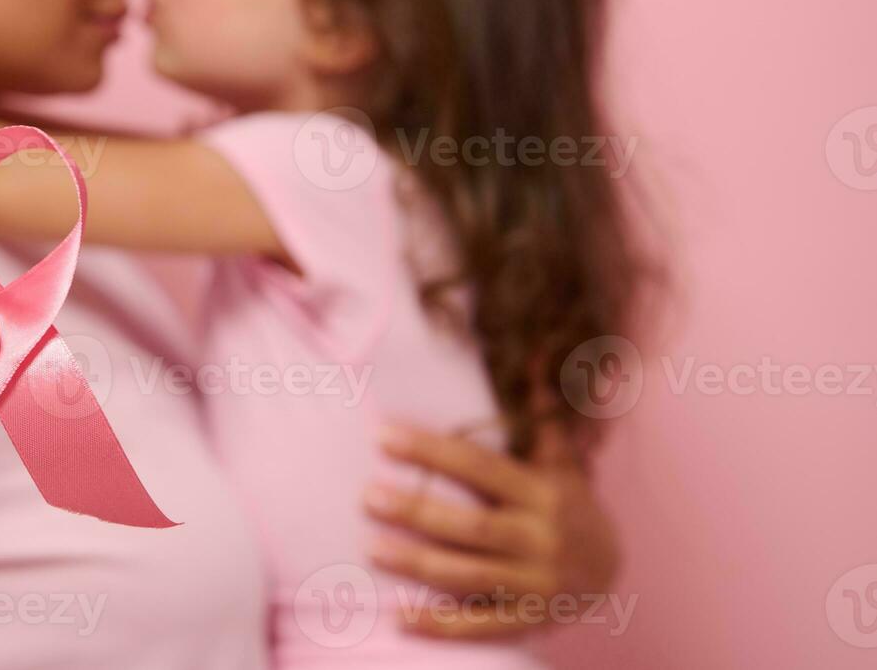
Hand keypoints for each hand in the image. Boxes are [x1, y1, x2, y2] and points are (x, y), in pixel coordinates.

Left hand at [365, 421, 618, 639]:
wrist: (612, 574)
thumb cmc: (568, 505)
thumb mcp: (560, 461)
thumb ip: (539, 414)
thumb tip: (537, 352)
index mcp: (543, 494)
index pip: (480, 468)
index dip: (431, 450)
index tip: (384, 435)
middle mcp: (541, 539)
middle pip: (471, 526)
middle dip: (417, 510)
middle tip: (366, 496)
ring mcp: (535, 585)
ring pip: (469, 575)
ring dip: (417, 564)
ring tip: (371, 548)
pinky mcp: (528, 621)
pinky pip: (480, 626)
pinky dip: (439, 624)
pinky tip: (399, 616)